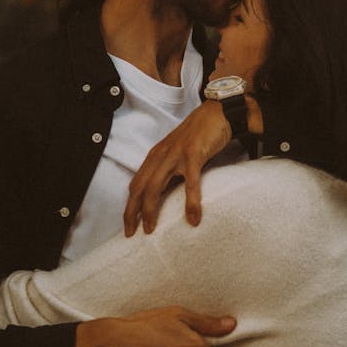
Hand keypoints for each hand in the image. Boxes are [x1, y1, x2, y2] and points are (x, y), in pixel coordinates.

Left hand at [124, 100, 230, 235]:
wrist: (218, 112)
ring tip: (152, 230)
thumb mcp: (179, 153)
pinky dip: (190, 201)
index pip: (136, 184)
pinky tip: (193, 217)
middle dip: (132, 212)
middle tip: (132, 233)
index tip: (129, 225)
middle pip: (140, 188)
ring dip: (151, 210)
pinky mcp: (194, 153)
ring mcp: (176, 154)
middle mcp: (161, 155)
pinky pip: (190, 181)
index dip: (129, 206)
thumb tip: (170, 195)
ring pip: (156, 186)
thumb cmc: (200, 135)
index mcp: (156, 156)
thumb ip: (172, 170)